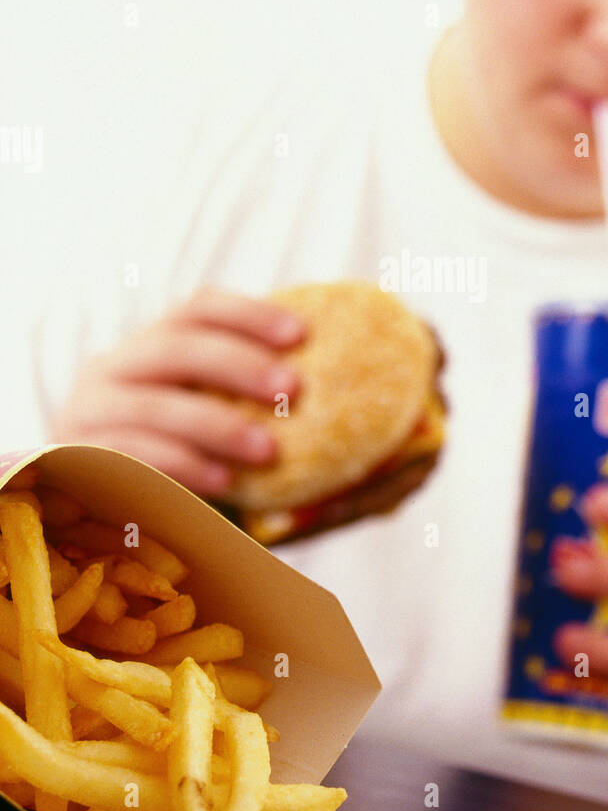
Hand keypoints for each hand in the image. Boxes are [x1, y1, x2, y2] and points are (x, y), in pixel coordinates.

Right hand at [51, 286, 305, 496]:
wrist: (89, 501)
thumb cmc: (168, 453)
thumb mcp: (196, 412)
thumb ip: (240, 396)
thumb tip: (325, 386)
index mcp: (147, 344)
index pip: (199, 309)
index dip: (249, 314)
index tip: (301, 334)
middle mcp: (111, 368)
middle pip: (176, 349)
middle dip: (239, 365)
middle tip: (293, 388)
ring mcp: (88, 414)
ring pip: (155, 408)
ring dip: (217, 426)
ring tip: (268, 449)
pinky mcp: (80, 462)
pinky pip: (133, 459)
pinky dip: (181, 466)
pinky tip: (224, 481)